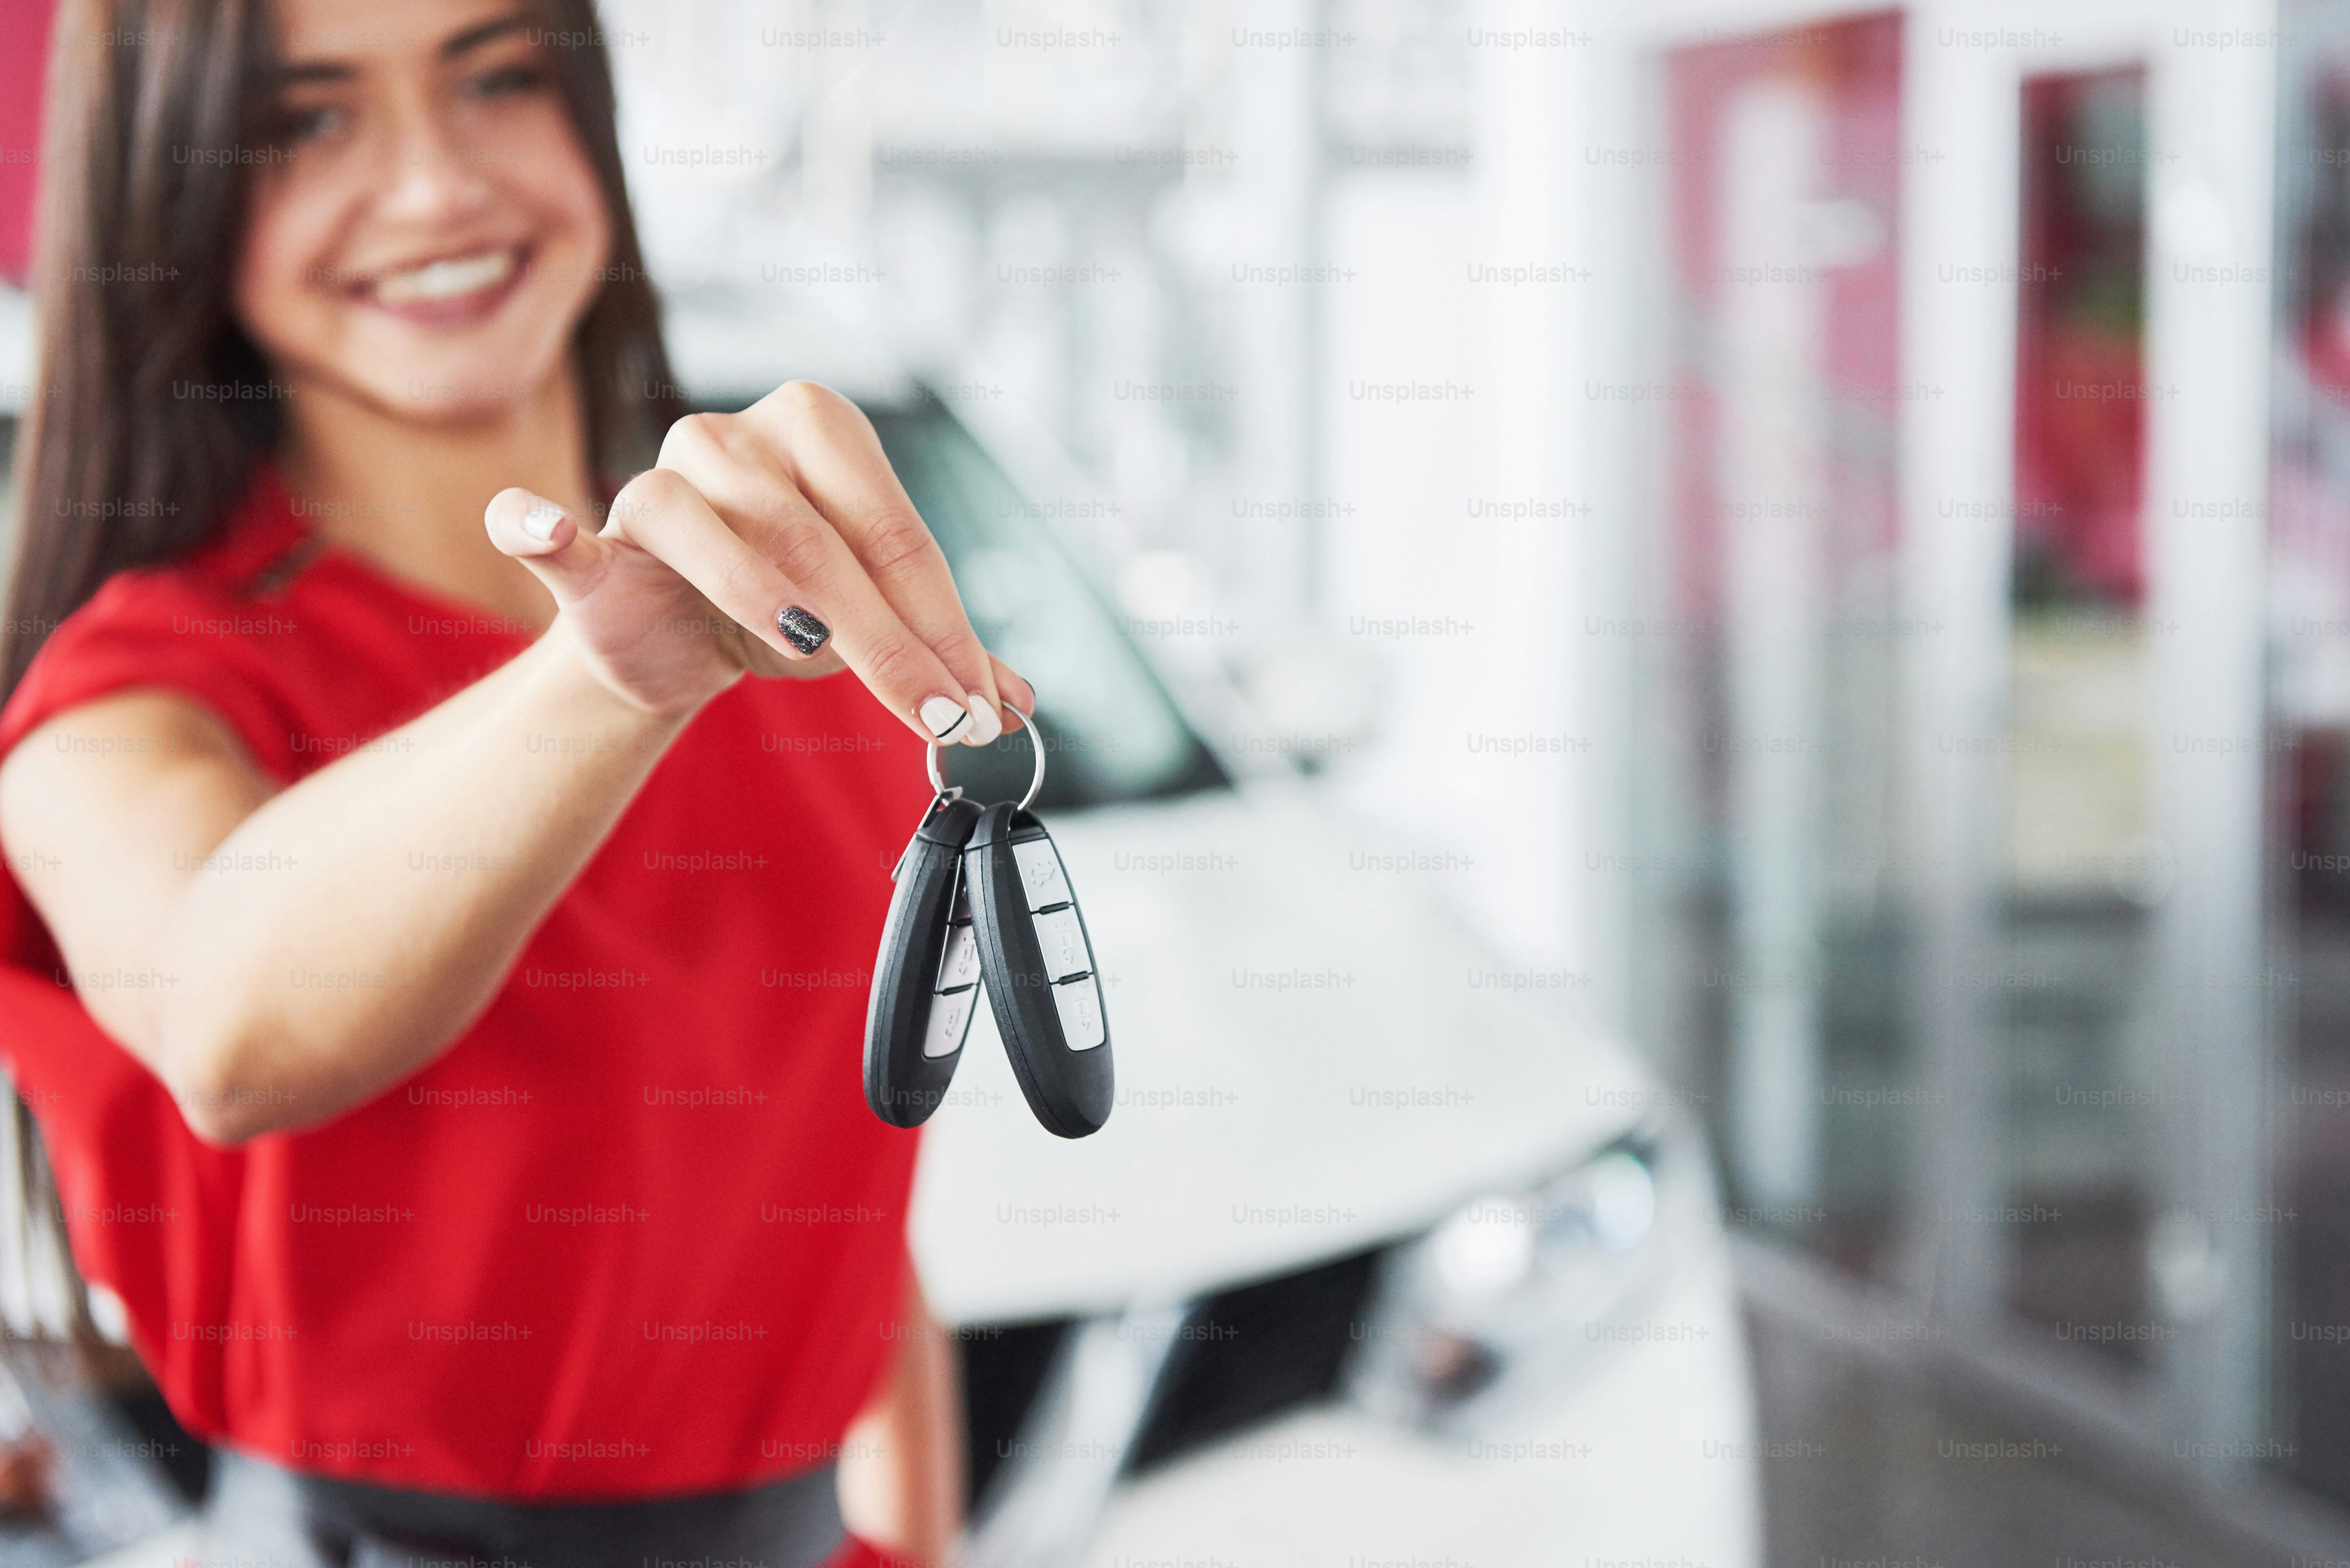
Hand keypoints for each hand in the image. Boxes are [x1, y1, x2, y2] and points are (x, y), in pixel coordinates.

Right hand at [486, 380, 1033, 737]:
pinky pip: (561, 534)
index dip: (942, 626)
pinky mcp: (594, 544)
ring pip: (714, 530)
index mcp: (821, 429)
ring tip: (813, 647)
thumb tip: (1018, 708)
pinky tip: (537, 529)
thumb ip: (940, 651)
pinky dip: (540, 527)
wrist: (677, 637)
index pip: (898, 534)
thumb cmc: (786, 608)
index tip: (976, 707)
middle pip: (821, 538)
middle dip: (886, 638)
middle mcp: (735, 436)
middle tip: (936, 716)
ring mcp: (657, 482)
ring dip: (762, 593)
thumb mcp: (870, 620)